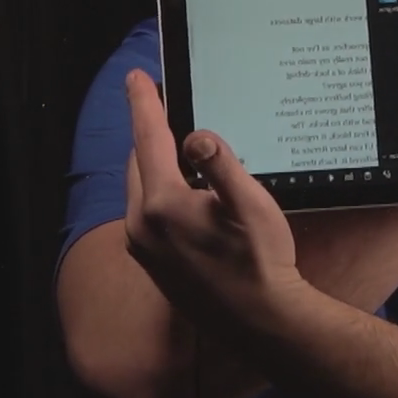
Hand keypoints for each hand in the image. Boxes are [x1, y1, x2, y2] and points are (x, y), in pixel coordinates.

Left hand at [122, 69, 308, 337]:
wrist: (258, 320)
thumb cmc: (261, 262)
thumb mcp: (252, 204)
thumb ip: (221, 165)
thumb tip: (196, 136)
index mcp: (164, 203)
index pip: (149, 139)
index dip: (144, 103)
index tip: (136, 77)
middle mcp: (142, 224)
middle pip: (139, 162)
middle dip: (149, 131)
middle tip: (163, 104)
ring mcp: (142, 246)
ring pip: (141, 188)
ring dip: (155, 163)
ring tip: (178, 144)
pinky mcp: (151, 261)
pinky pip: (146, 212)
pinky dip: (158, 190)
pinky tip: (184, 190)